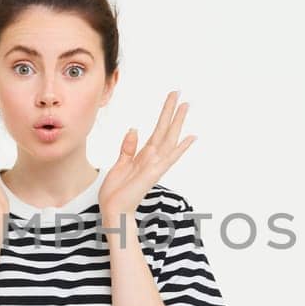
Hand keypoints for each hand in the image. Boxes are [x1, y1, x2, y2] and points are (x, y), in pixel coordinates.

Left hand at [98, 91, 196, 219]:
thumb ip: (128, 147)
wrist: (113, 211)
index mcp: (144, 156)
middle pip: (165, 131)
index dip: (164, 115)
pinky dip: (180, 148)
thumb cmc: (116, 192)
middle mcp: (153, 159)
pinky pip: (169, 158)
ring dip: (177, 122)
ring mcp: (155, 166)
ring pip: (169, 139)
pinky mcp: (153, 174)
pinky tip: (191, 137)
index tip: (171, 99)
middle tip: (181, 94)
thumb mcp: (119, 164)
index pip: (157, 131)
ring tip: (186, 105)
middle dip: (172, 112)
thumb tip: (134, 128)